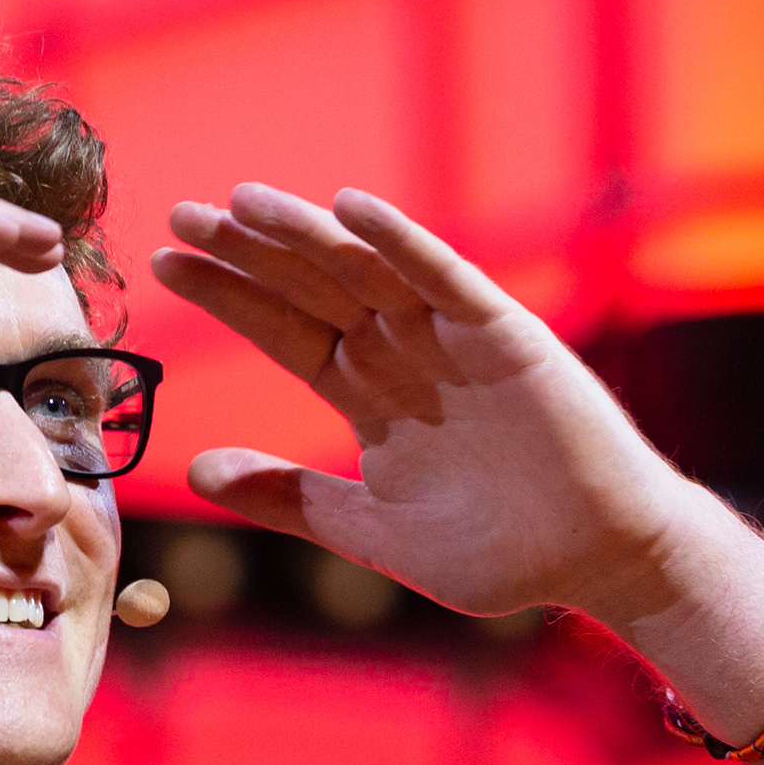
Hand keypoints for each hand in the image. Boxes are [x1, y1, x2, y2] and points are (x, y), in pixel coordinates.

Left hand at [151, 185, 720, 629]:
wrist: (598, 560)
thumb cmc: (499, 556)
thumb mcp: (371, 532)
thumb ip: (292, 499)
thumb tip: (196, 468)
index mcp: (370, 396)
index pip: (285, 332)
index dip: (230, 297)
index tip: (165, 267)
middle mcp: (405, 355)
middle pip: (312, 288)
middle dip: (248, 253)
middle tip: (181, 217)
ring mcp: (453, 338)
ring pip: (366, 271)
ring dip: (307, 235)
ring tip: (243, 204)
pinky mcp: (505, 333)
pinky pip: (444, 276)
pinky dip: (400, 241)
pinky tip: (350, 208)